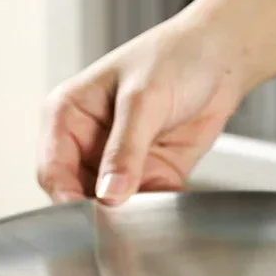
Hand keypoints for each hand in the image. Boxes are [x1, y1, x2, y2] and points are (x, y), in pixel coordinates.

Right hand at [37, 14, 242, 204]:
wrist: (223, 56)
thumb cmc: (176, 56)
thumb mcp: (145, 99)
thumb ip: (125, 149)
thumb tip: (109, 193)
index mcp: (68, 114)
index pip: (52, 169)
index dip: (67, 196)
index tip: (93, 214)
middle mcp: (88, 141)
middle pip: (78, 194)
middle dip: (100, 210)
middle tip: (123, 219)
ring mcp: (119, 160)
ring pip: (112, 205)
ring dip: (131, 214)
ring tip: (150, 212)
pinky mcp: (151, 173)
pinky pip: (147, 204)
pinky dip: (158, 209)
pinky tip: (172, 206)